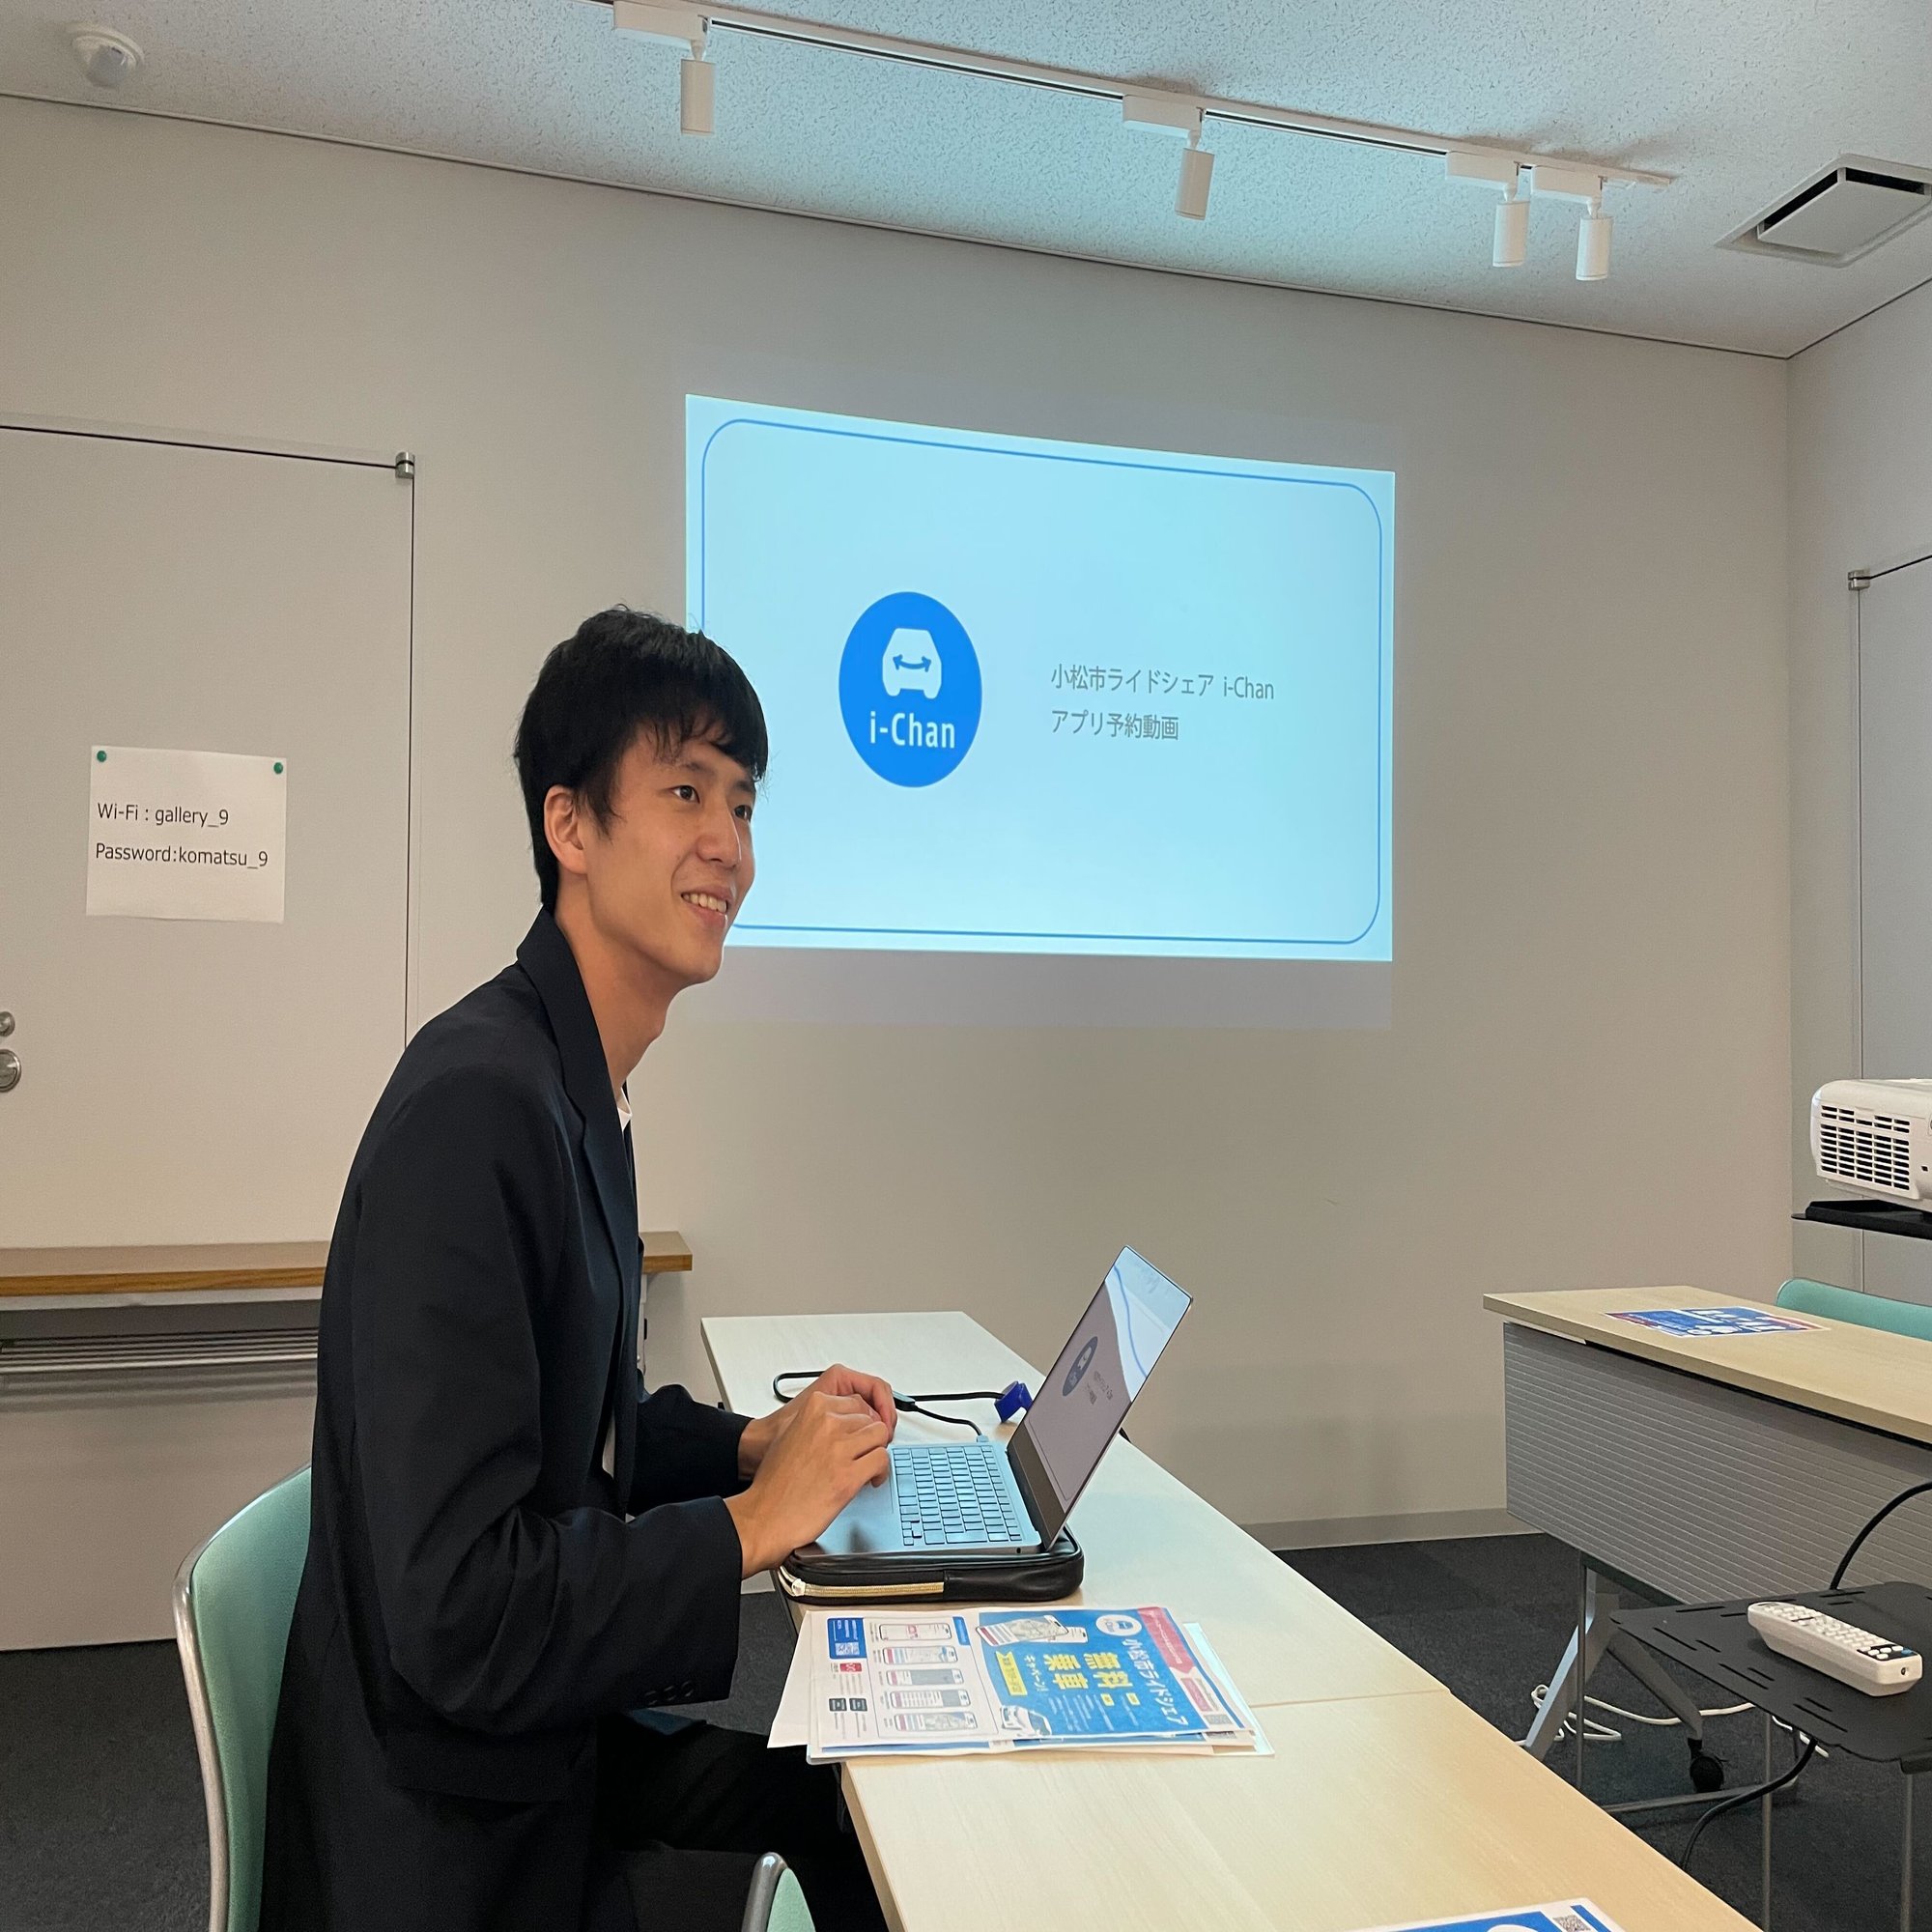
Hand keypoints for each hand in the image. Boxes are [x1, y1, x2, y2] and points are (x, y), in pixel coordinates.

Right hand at [725, 1376, 895, 1575]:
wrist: (765, 1514)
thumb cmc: (774, 1482)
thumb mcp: (792, 1433)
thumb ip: (818, 1422)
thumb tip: (845, 1425)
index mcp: (814, 1408)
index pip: (857, 1403)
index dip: (861, 1422)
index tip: (859, 1434)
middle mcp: (827, 1424)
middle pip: (870, 1419)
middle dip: (869, 1438)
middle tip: (863, 1453)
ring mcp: (839, 1448)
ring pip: (880, 1435)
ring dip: (876, 1451)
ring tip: (867, 1466)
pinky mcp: (848, 1476)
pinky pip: (882, 1460)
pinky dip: (881, 1471)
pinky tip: (870, 1479)